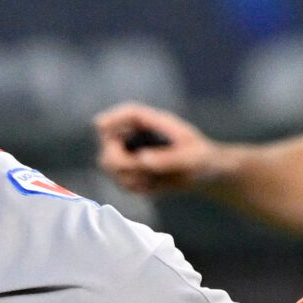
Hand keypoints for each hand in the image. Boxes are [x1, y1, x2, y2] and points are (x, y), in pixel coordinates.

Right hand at [94, 103, 222, 194]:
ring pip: (110, 165)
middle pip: (110, 141)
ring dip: (128, 177)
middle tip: (140, 173)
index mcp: (154, 122)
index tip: (99, 125)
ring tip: (153, 181)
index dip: (112, 118)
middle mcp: (138, 135)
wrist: (203, 173)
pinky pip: (121, 182)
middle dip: (118, 160)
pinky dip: (134, 187)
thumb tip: (142, 160)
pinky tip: (152, 186)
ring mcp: (132, 153)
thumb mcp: (190, 159)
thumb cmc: (201, 158)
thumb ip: (167, 159)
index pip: (129, 114)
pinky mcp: (131, 171)